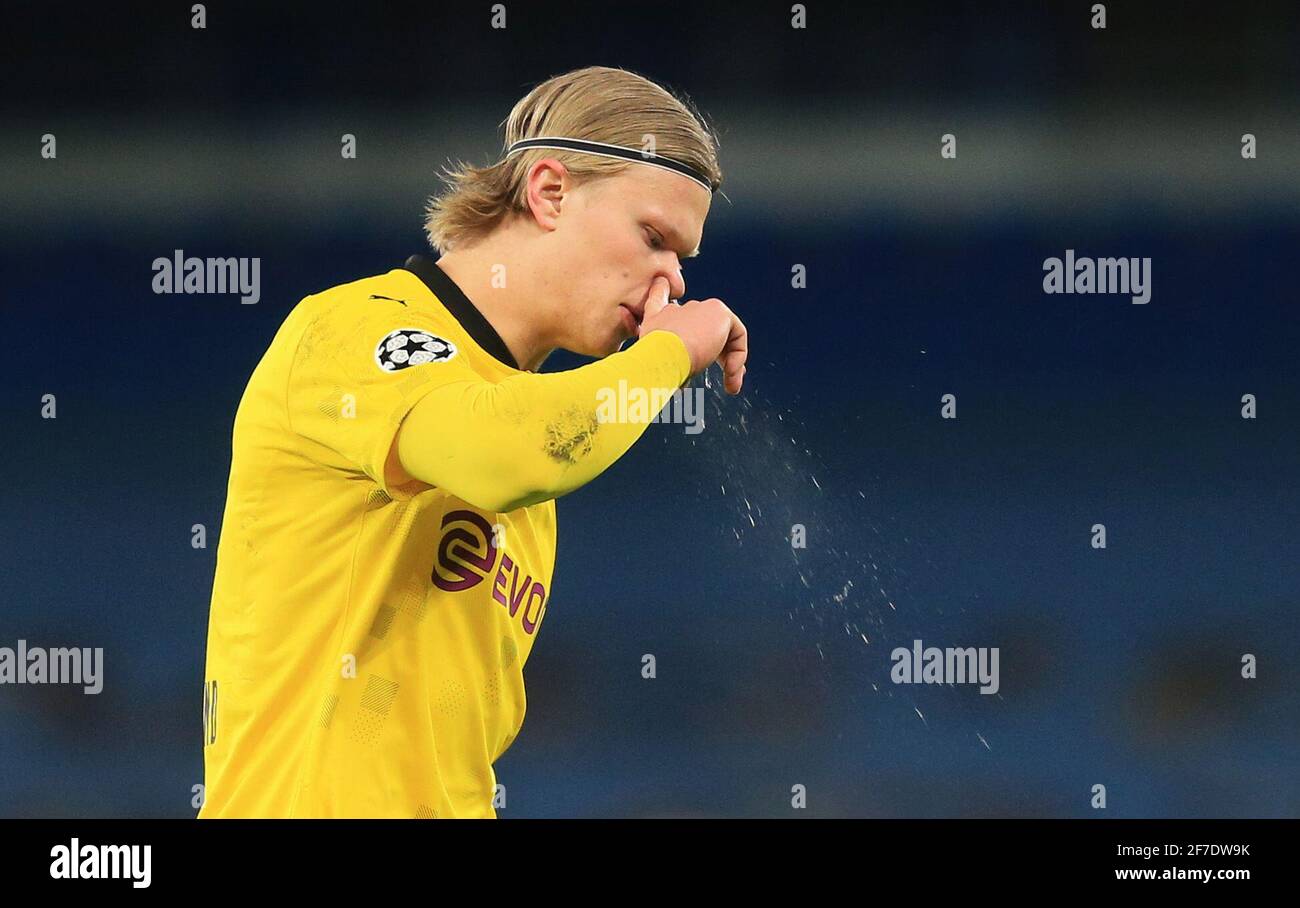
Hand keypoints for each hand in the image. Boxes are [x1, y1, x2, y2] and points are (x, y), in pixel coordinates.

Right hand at [638, 276, 747, 393]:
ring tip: (731, 385)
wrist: (660, 357)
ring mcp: (700, 308)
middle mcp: (679, 309)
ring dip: (730, 361)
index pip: (659, 298)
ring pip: (723, 334)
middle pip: (703, 327)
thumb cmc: (652, 366)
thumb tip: (669, 379)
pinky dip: (738, 357)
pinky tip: (730, 375)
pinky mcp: (719, 313)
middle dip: (718, 353)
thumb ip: (662, 363)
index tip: (660, 282)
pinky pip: (737, 335)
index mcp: (658, 317)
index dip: (660, 291)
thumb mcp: (653, 361)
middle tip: (727, 376)